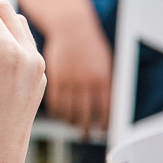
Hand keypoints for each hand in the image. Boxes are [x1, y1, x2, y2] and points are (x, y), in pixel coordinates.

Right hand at [42, 20, 110, 139]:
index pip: (106, 112)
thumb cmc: (92, 47)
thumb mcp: (107, 64)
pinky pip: (55, 104)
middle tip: (86, 134)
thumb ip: (108, 87)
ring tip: (73, 124)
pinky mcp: (54, 79)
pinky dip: (58, 112)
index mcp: (103, 80)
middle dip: (86, 129)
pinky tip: (61, 113)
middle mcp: (86, 83)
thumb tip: (108, 112)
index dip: (104, 125)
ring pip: (69, 113)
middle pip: (86, 116)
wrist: (71, 28)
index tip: (102, 131)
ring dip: (71, 122)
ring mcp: (68, 82)